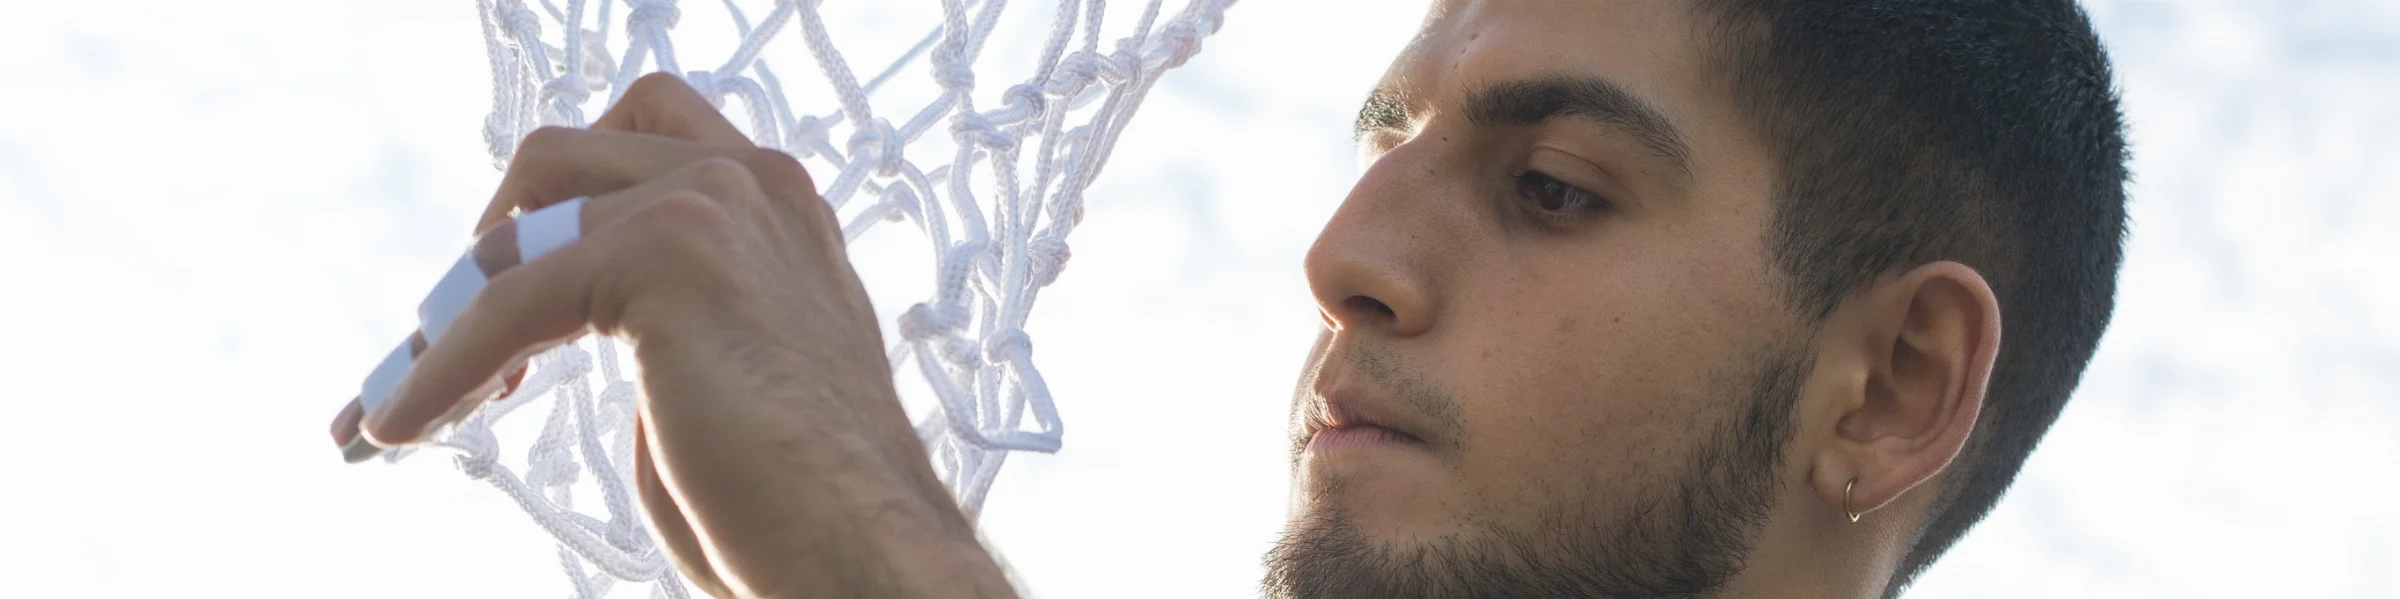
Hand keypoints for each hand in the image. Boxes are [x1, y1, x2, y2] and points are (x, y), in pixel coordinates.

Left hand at [327, 73, 1015, 598]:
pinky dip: (438, 368)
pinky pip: (505, 303)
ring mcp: (716, 202)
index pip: (633, 136)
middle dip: (488, 246)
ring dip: (453, 312)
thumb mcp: (720, 366)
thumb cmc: (798, 498)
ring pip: (521, 225)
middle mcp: (753, 180)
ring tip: (421, 394)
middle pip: (560, 157)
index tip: (496, 301)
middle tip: (447, 341)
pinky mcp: (668, 250)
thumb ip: (659, 313)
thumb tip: (548, 319)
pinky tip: (405, 423)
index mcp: (777, 206)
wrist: (862, 543)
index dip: (552, 208)